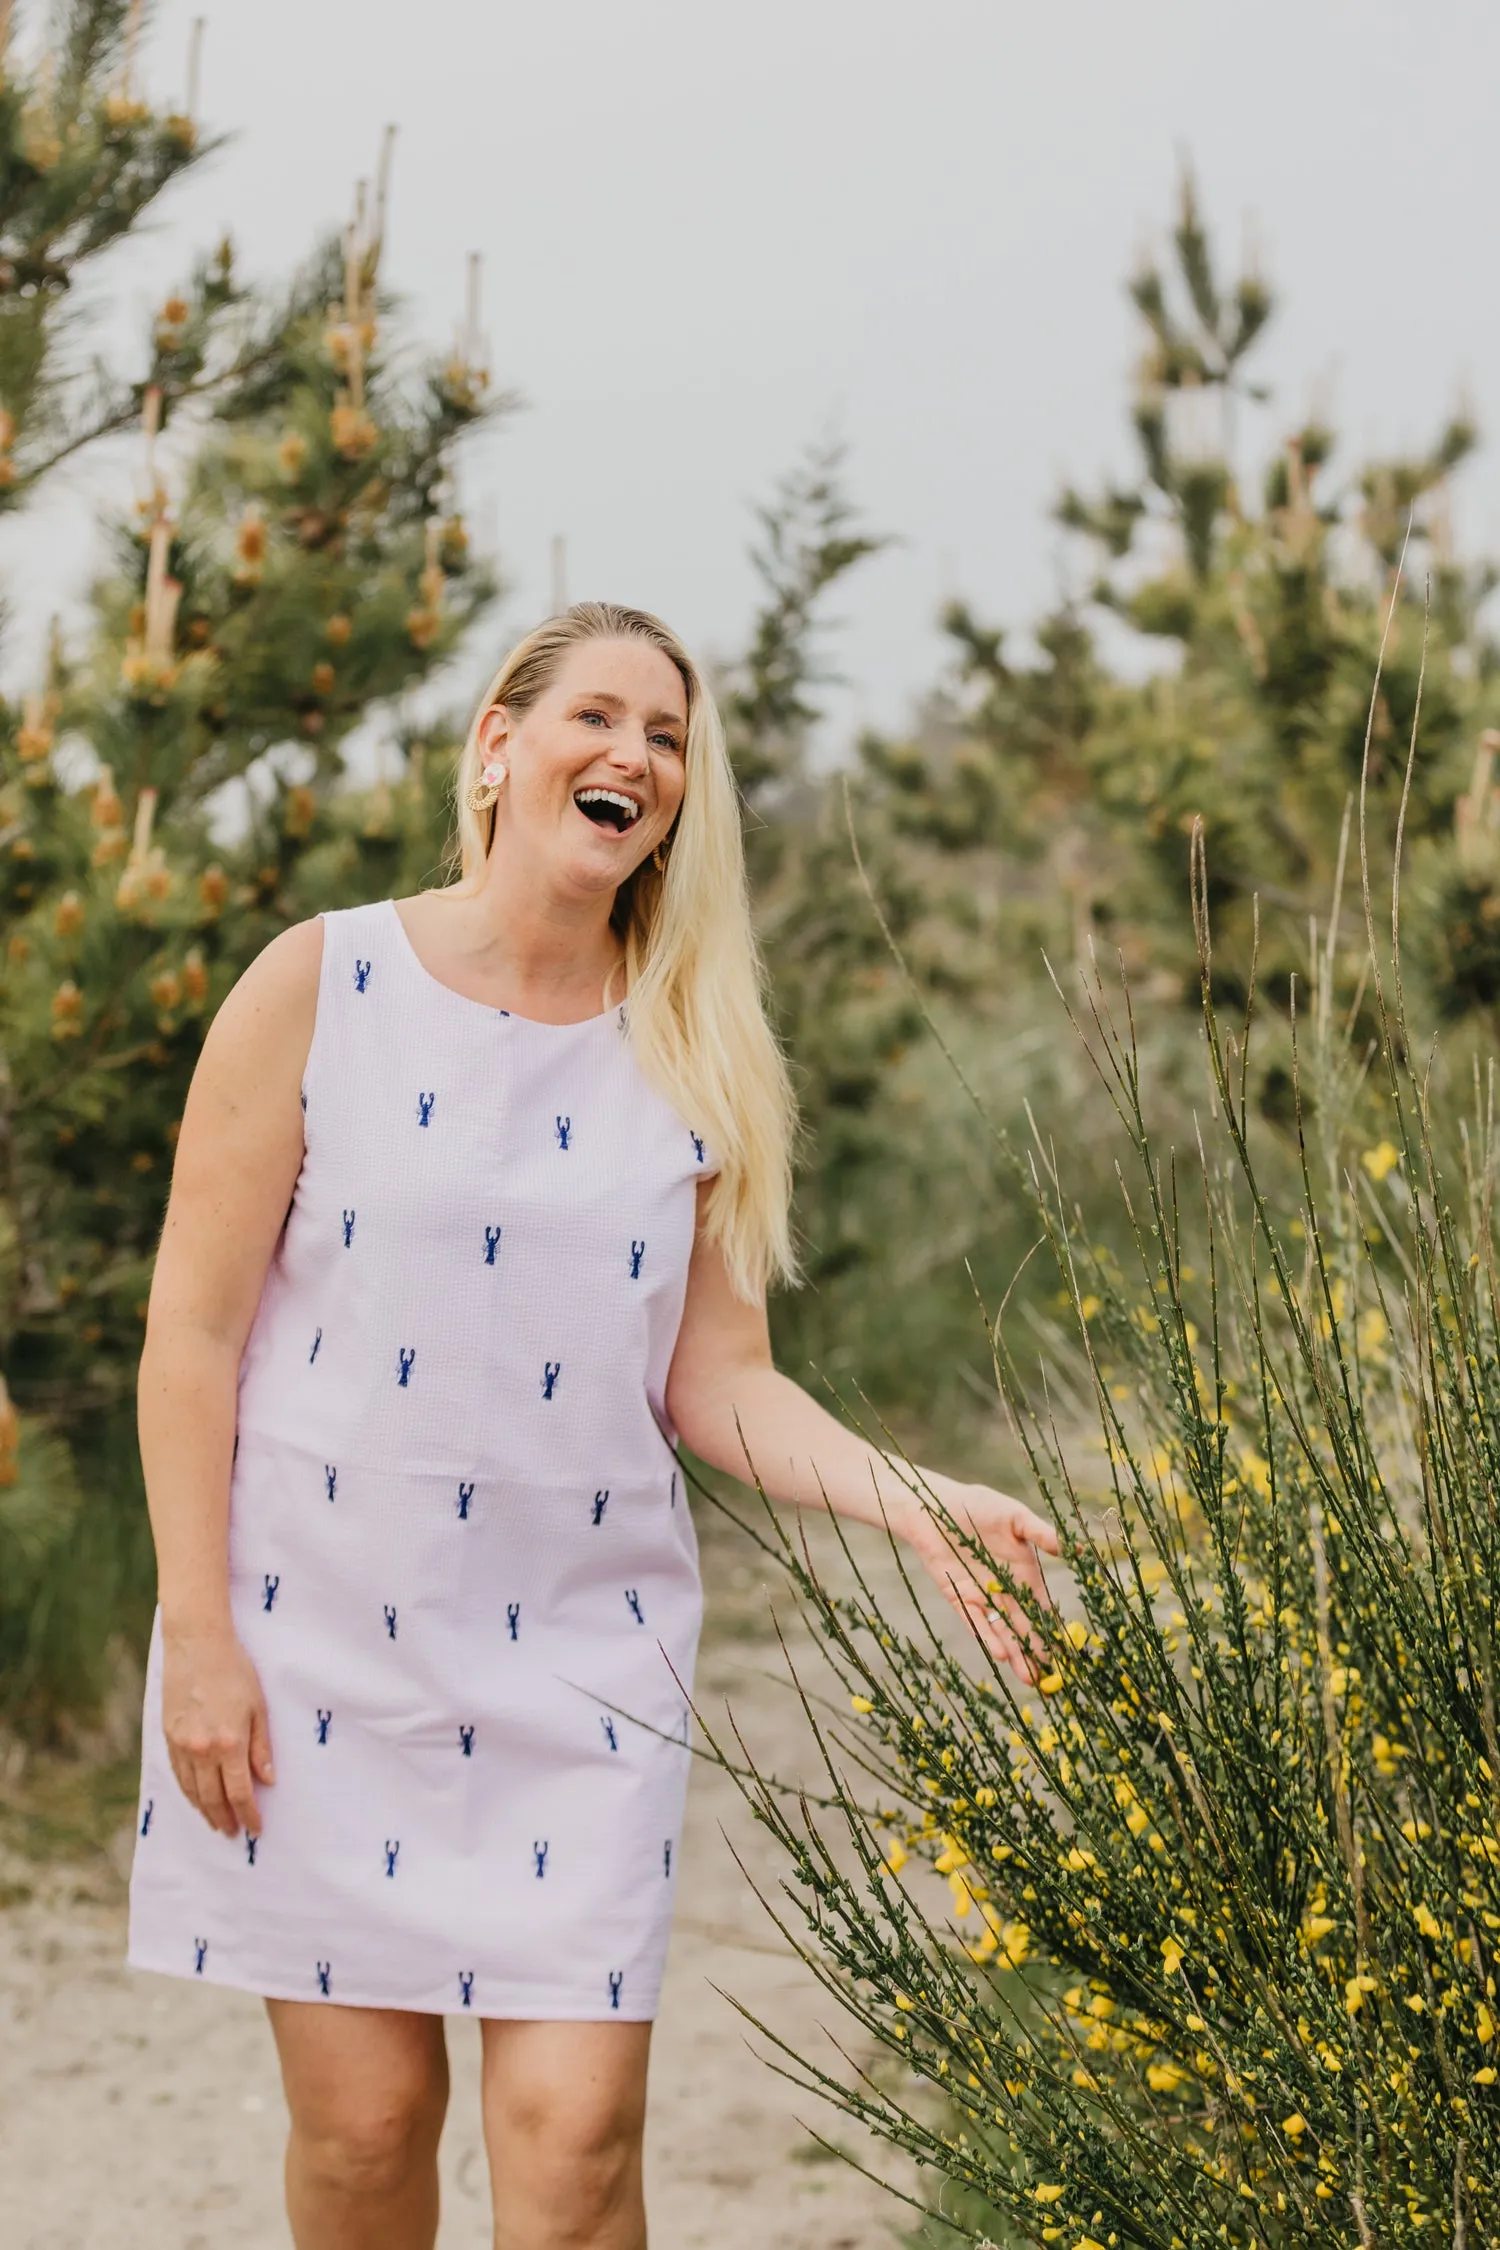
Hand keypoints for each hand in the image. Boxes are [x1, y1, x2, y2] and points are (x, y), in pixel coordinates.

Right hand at [160, 1621, 273, 1837]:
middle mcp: (202, 1750)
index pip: (239, 1793)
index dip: (249, 1814)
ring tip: (216, 1823)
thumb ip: (261, 1747)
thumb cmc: (234, 1671)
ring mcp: (181, 1744)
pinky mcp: (168, 1736)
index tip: (256, 1828)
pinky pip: (177, 1774)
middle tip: (234, 1833)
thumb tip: (267, 1780)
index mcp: (229, 1743)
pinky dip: (188, 1792)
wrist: (196, 1644)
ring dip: (205, 1811)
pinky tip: (196, 1798)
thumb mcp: (258, 1707)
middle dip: (225, 1819)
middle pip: (213, 1798)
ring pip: (192, 1790)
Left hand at [902, 1478, 1058, 1673]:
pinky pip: (973, 1620)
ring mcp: (981, 1594)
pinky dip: (986, 1635)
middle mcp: (1005, 1588)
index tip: (1065, 1653)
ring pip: (1000, 1630)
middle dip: (1035, 1651)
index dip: (1052, 1628)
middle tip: (1049, 1679)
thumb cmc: (977, 1505)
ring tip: (1028, 1677)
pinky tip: (999, 1654)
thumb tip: (1074, 1548)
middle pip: (1023, 1625)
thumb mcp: (1013, 1515)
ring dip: (1014, 1652)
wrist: (933, 1505)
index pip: (1041, 1606)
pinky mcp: (958, 1595)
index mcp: (1024, 1571)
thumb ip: (1039, 1533)